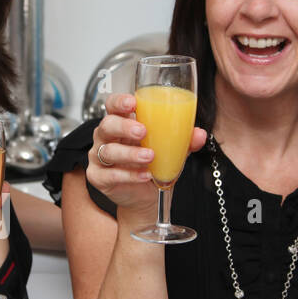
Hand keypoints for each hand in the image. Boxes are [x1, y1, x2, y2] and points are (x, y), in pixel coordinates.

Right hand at [88, 93, 206, 214]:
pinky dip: (129, 175)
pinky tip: (144, 175)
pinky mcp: (98, 177)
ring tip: (150, 157)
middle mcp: (106, 138)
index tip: (133, 103)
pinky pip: (110, 174)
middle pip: (107, 125)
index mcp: (122, 123)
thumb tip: (199, 134)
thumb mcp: (171, 150)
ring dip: (130, 153)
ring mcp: (99, 157)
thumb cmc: (154, 165)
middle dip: (124, 127)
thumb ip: (183, 140)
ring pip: (108, 151)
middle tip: (142, 131)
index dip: (119, 102)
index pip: (113, 105)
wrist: (147, 196)